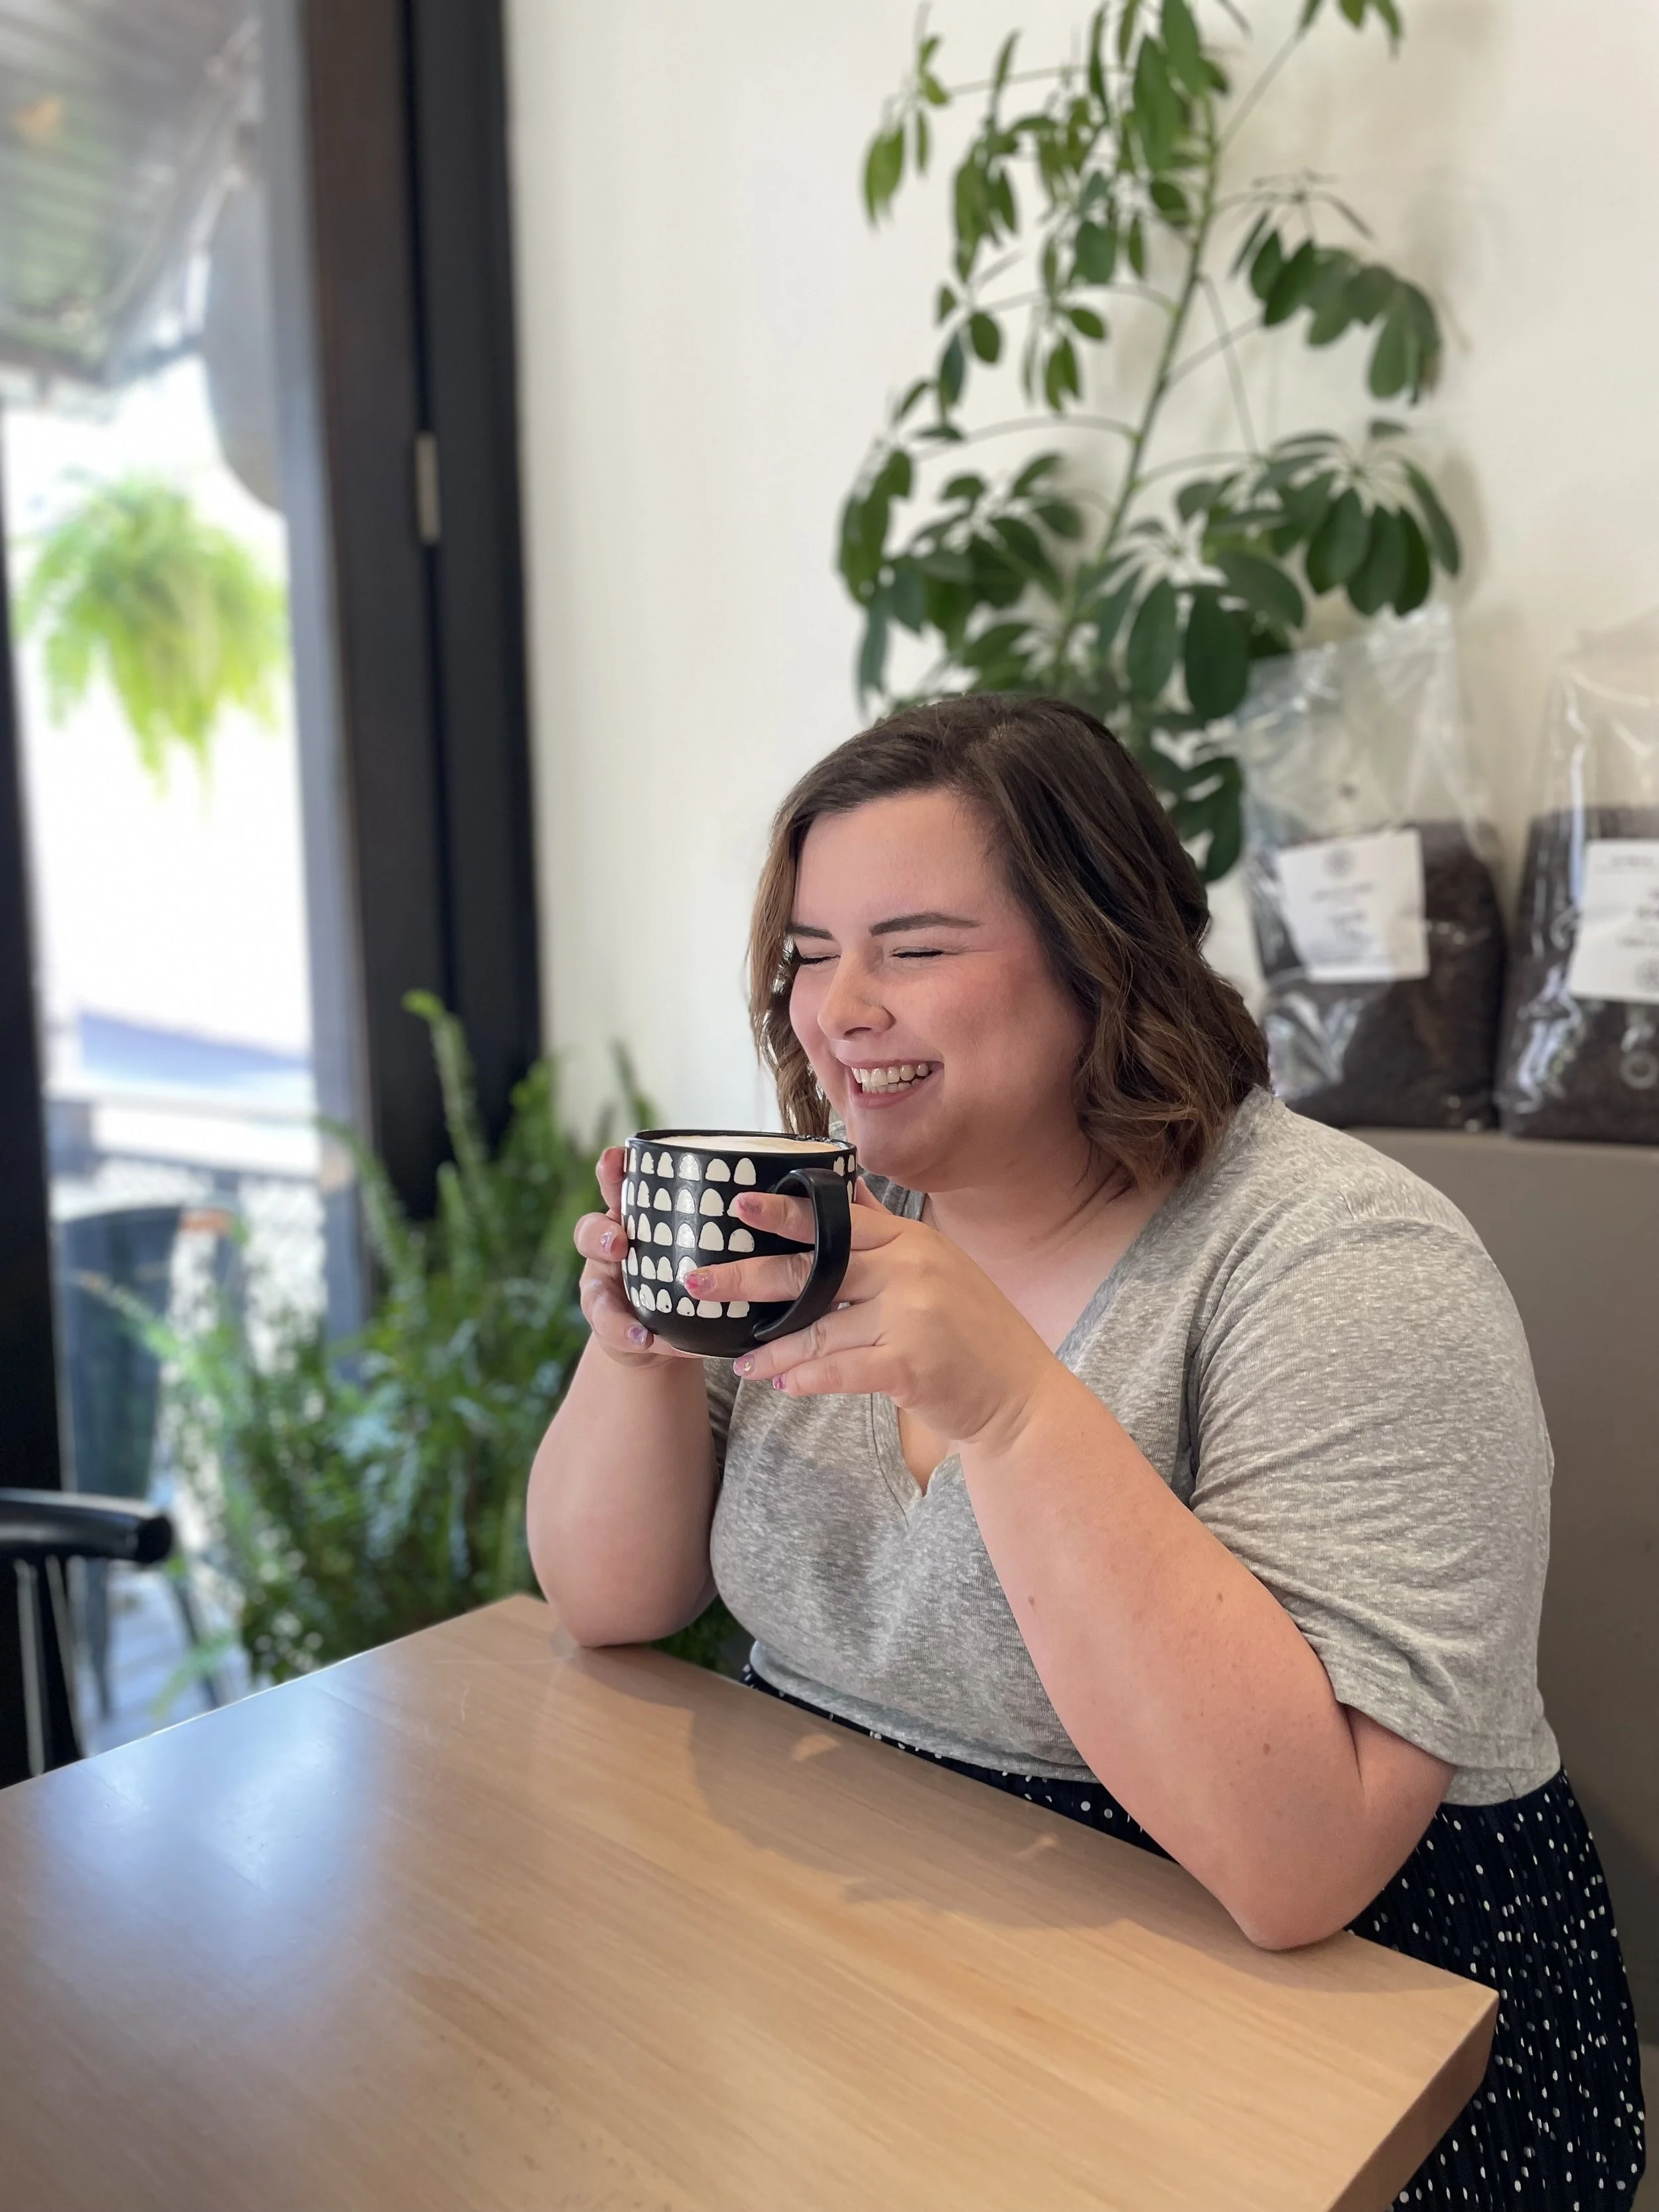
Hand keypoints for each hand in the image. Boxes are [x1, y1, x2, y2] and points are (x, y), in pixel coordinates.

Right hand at [574, 1146, 700, 1367]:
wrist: (667, 1329)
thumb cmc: (691, 1269)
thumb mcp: (701, 1241)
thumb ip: (716, 1225)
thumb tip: (766, 1203)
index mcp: (634, 1218)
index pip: (616, 1186)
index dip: (611, 1171)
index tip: (617, 1158)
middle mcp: (613, 1248)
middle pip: (591, 1231)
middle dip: (601, 1233)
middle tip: (619, 1240)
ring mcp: (605, 1288)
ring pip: (591, 1287)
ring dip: (608, 1300)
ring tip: (633, 1311)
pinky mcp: (609, 1324)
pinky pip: (611, 1329)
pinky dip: (629, 1334)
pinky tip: (645, 1339)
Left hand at [683, 1179, 1054, 1449]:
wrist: (1019, 1395)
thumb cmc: (972, 1332)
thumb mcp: (938, 1267)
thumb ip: (888, 1234)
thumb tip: (850, 1189)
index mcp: (912, 1241)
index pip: (838, 1219)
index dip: (785, 1213)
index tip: (737, 1206)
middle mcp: (910, 1270)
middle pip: (813, 1270)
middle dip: (748, 1275)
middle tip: (699, 1281)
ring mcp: (911, 1317)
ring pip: (817, 1329)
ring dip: (772, 1349)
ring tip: (740, 1363)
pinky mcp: (909, 1365)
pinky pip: (837, 1370)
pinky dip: (804, 1379)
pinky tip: (780, 1384)